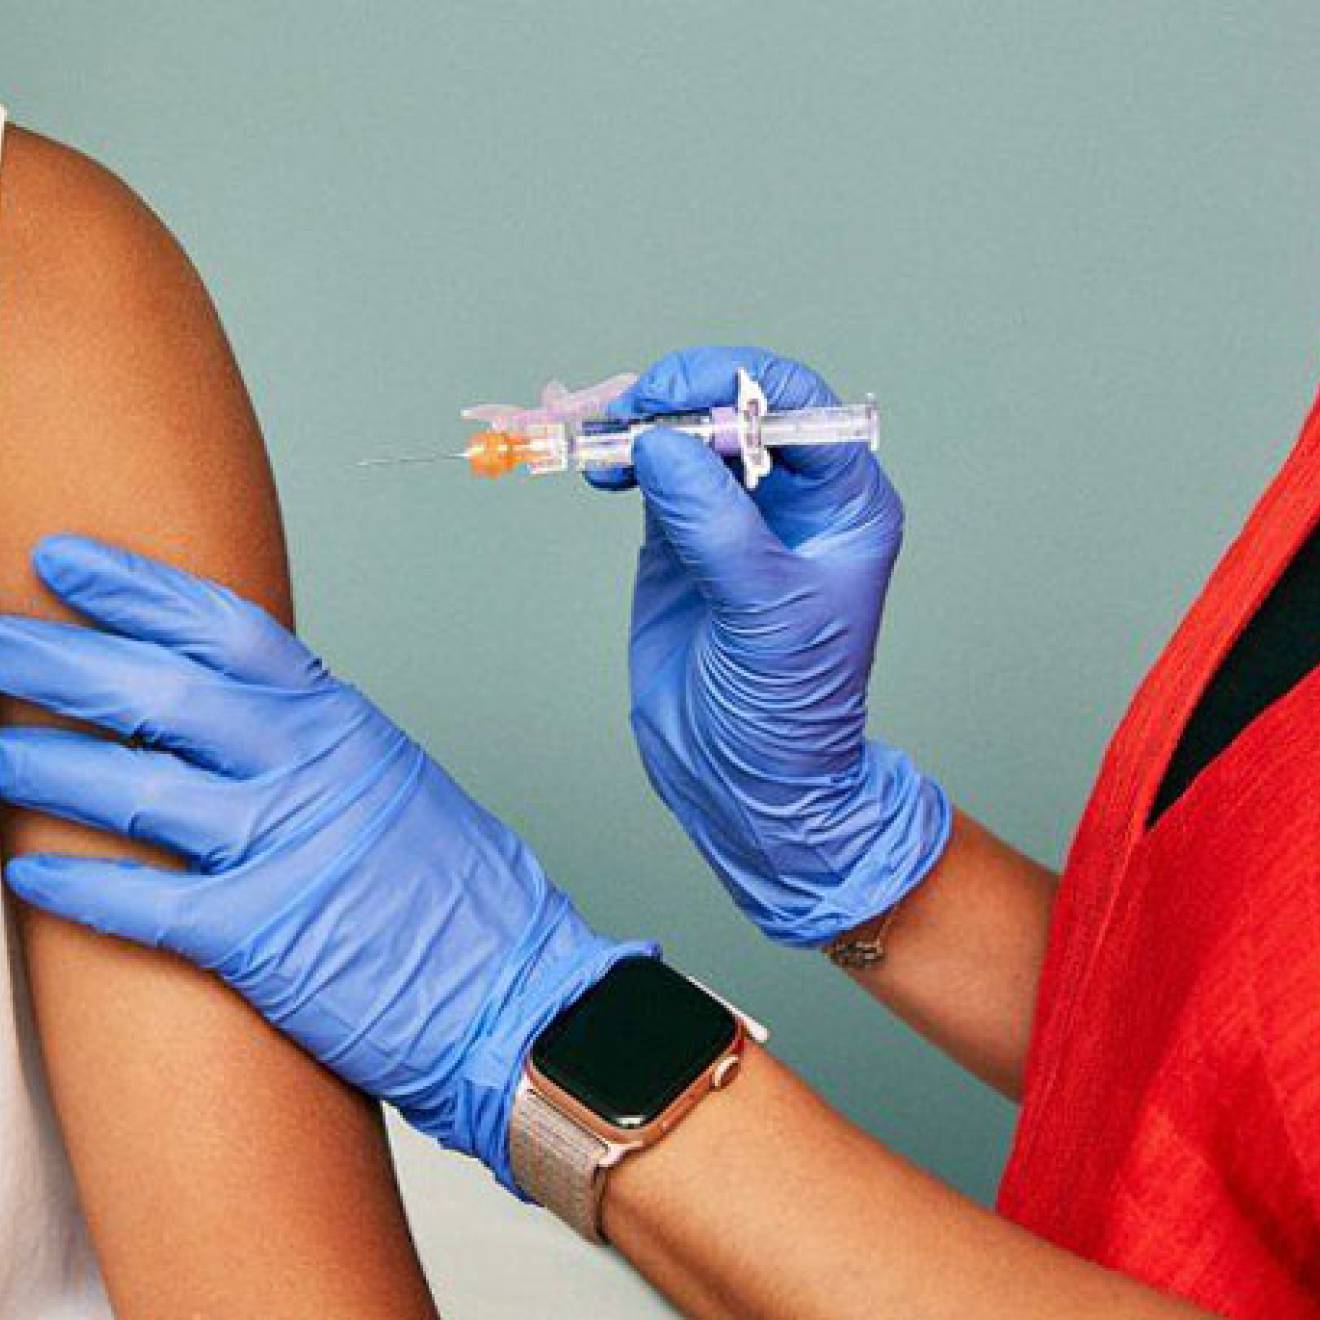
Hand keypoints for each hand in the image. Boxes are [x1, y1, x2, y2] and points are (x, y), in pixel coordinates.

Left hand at [0, 535, 652, 1191]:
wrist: (520, 991)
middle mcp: (311, 768)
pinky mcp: (264, 938)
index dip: (138, 591)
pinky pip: (146, 902)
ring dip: (43, 763)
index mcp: (343, 723)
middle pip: (161, 693)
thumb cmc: (461, 894)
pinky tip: (24, 873)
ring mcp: (287, 848)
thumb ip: (316, 745)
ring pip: (136, 786)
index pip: (226, 631)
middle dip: (57, 660)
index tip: (66, 563)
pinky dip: (78, 884)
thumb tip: (234, 722)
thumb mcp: (395, 783)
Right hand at [595, 346, 949, 945]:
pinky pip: (653, 474)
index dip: (735, 386)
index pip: (799, 407)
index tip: (672, 399)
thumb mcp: (767, 613)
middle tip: (625, 414)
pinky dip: (623, 459)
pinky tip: (602, 469)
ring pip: (689, 434)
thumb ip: (716, 525)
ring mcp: (735, 515)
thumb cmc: (788, 709)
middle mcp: (795, 499)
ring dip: (642, 424)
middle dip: (680, 398)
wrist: (744, 781)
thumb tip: (661, 442)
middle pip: (737, 407)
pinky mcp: (683, 539)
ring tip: (601, 443)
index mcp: (845, 505)